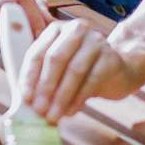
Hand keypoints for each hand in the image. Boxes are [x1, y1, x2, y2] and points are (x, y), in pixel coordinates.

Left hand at [19, 19, 144, 122]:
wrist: (119, 71)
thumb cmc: (82, 70)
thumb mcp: (61, 67)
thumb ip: (43, 77)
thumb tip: (27, 100)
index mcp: (58, 29)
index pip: (38, 51)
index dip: (30, 76)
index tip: (26, 97)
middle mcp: (77, 29)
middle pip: (56, 58)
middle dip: (45, 86)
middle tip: (39, 109)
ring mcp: (96, 41)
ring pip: (74, 70)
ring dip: (61, 96)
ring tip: (53, 115)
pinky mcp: (111, 57)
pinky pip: (92, 80)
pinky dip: (78, 99)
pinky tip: (70, 112)